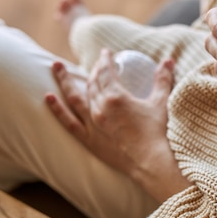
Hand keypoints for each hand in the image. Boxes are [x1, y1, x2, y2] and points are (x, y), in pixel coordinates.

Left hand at [45, 49, 190, 201]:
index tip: (106, 54)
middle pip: (92, 83)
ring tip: (56, 67)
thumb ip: (162, 80)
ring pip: (75, 98)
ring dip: (65, 80)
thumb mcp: (161, 102)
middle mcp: (100, 108)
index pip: (106, 72)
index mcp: (116, 97)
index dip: (105, 60)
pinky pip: (69, 123)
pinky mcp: (90, 140)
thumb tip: (168, 61)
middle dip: (92, 70)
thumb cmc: (159, 133)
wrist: (152, 163)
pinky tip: (49, 98)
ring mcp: (92, 125)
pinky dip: (57, 109)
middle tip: (96, 63)